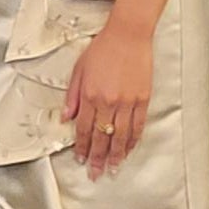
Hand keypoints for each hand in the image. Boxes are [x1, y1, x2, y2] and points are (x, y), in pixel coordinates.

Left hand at [62, 15, 152, 179]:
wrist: (128, 35)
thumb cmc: (103, 48)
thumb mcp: (79, 69)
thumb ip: (72, 96)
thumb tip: (66, 117)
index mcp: (90, 95)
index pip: (84, 128)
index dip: (82, 147)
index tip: (80, 159)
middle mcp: (108, 102)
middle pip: (102, 137)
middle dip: (97, 158)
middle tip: (95, 173)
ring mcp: (127, 102)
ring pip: (121, 136)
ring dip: (116, 154)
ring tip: (112, 168)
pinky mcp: (142, 99)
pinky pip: (138, 126)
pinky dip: (133, 141)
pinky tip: (129, 150)